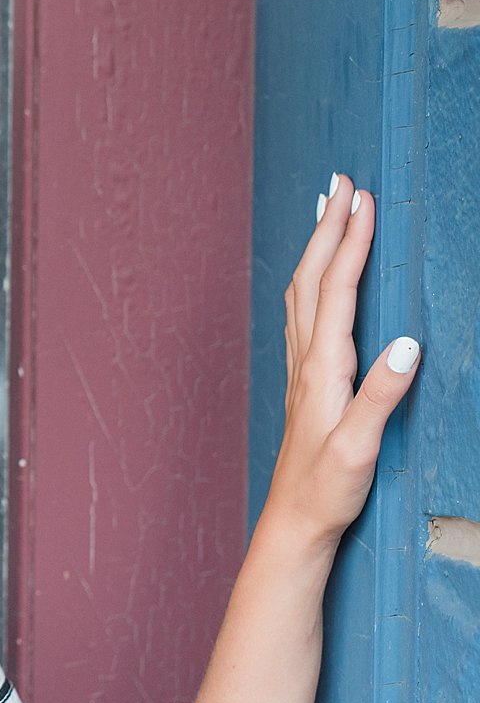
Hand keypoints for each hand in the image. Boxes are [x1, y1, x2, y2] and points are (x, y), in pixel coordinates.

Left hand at [265, 172, 419, 547]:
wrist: (295, 521)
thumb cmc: (328, 490)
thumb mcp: (361, 448)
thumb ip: (383, 397)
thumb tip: (408, 344)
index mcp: (324, 368)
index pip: (336, 290)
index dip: (350, 243)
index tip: (363, 199)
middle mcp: (307, 360)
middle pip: (313, 278)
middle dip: (330, 226)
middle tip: (342, 180)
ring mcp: (303, 369)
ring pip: (303, 291)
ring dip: (317, 246)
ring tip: (327, 209)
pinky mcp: (306, 382)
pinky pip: (304, 314)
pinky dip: (312, 279)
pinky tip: (315, 275)